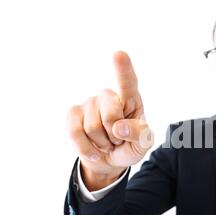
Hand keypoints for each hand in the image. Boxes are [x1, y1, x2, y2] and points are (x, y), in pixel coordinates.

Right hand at [67, 51, 152, 189]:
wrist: (110, 160)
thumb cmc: (129, 145)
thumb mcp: (143, 144)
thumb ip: (139, 134)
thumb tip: (118, 127)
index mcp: (130, 99)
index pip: (128, 82)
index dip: (123, 69)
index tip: (119, 54)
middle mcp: (109, 96)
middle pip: (110, 116)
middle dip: (116, 136)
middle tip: (118, 139)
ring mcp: (89, 103)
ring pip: (93, 128)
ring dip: (102, 144)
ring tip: (107, 142)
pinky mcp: (73, 113)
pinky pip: (75, 132)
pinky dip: (87, 148)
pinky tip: (95, 151)